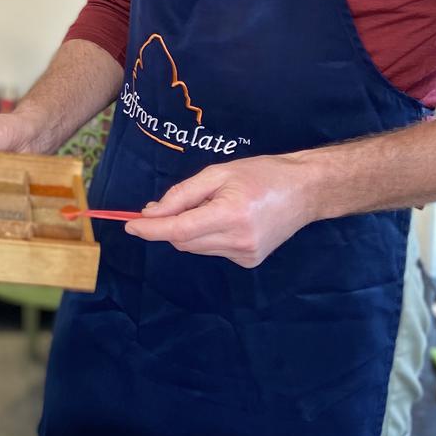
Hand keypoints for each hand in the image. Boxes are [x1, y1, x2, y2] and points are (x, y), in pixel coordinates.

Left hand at [124, 154, 314, 267]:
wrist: (305, 190)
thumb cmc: (262, 174)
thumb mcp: (218, 173)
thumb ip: (182, 194)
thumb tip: (152, 212)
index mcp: (231, 215)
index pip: (179, 229)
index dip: (151, 229)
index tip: (129, 226)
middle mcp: (238, 241)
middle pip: (183, 240)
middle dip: (170, 225)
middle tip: (175, 203)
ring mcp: (246, 255)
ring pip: (196, 247)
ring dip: (190, 230)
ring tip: (215, 206)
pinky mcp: (249, 262)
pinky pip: (213, 250)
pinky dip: (208, 236)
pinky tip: (230, 219)